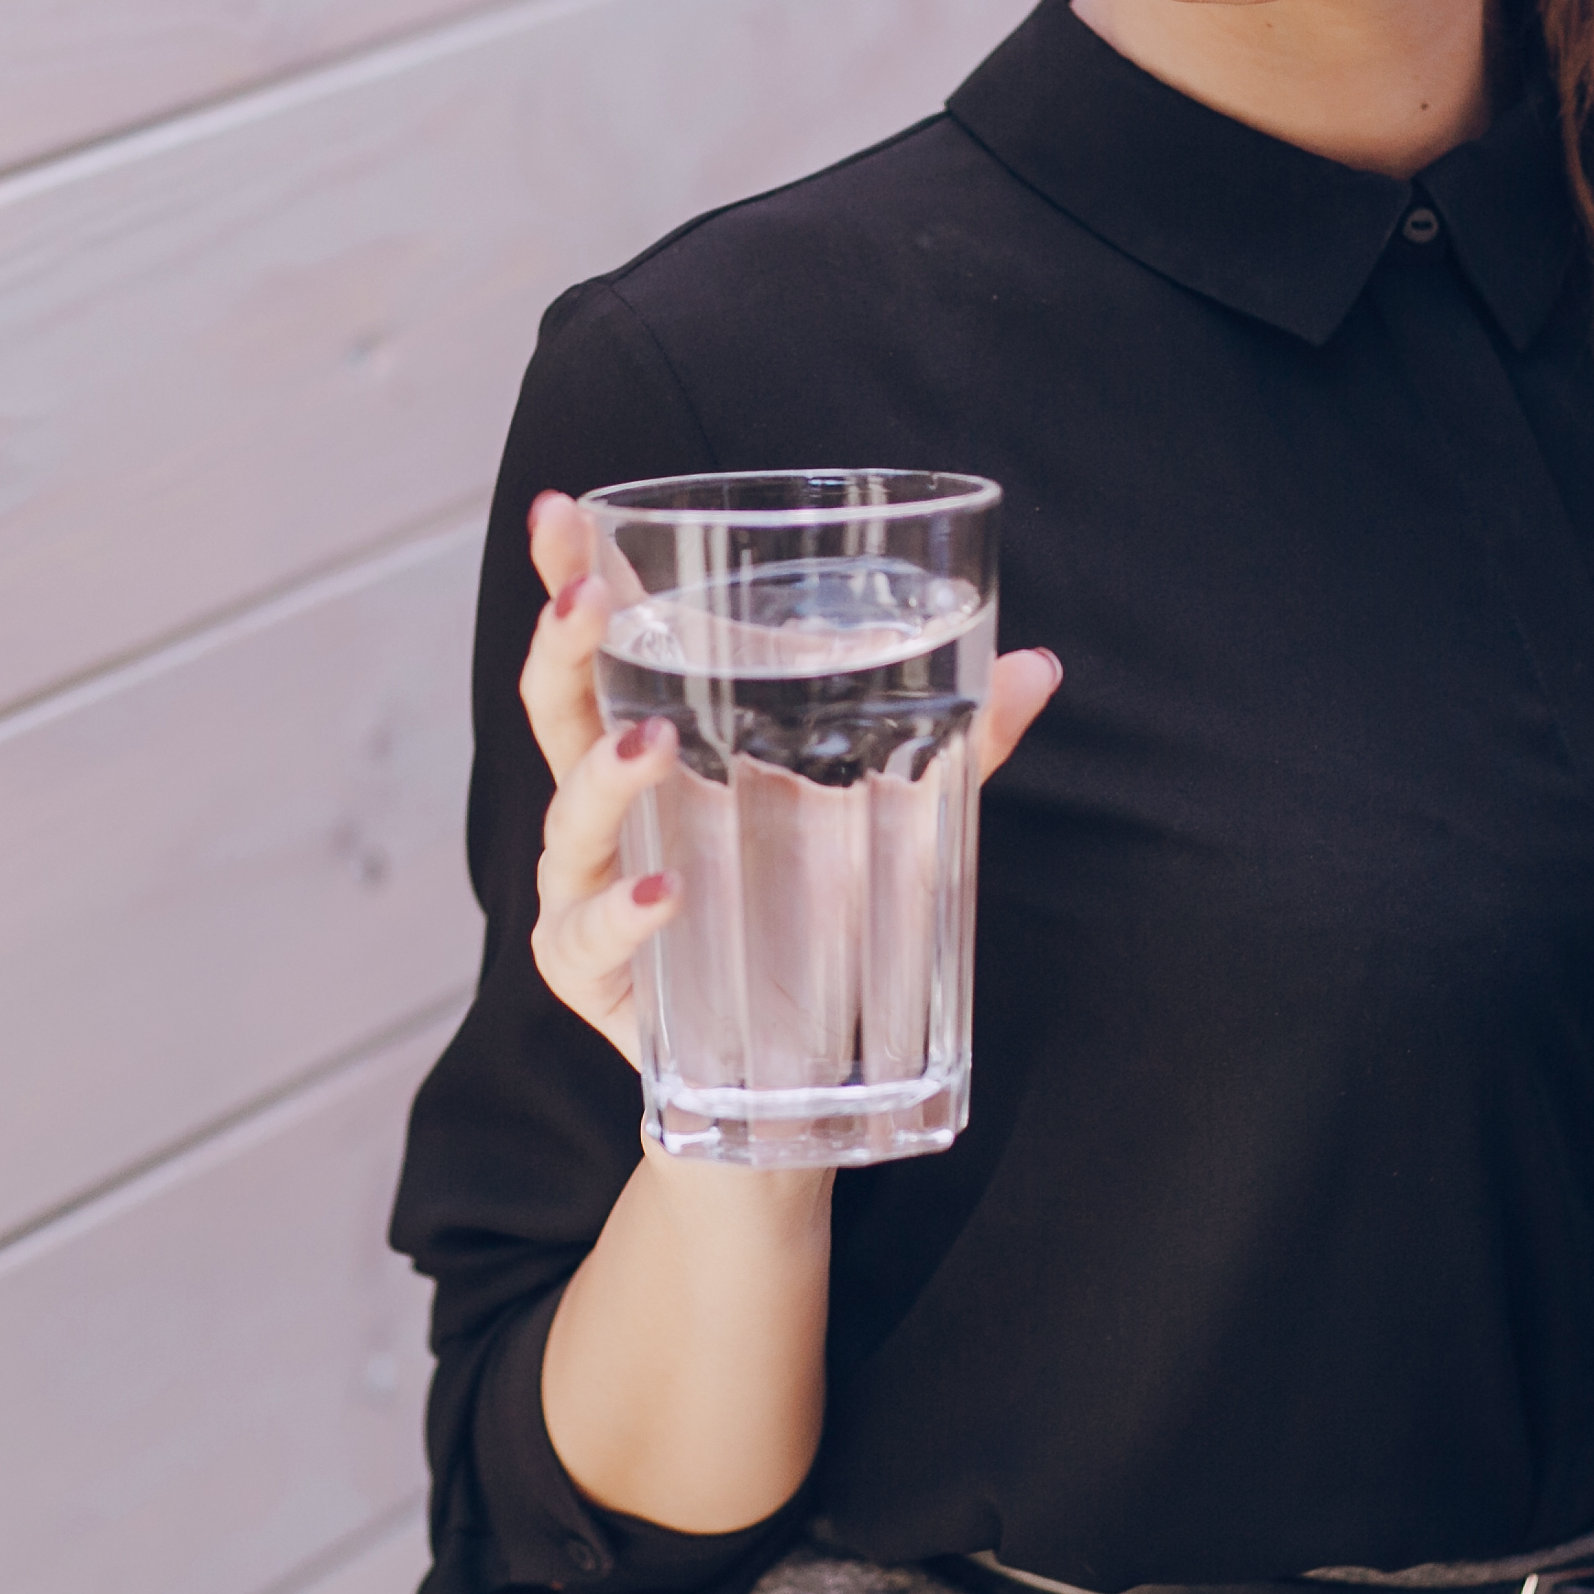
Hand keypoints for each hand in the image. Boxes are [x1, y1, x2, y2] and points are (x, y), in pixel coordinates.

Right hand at [514, 487, 1062, 1064]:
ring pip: (569, 819)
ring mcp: (585, 892)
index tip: (561, 509)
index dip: (569, 575)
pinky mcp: (590, 976)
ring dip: (604, 777)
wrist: (780, 1083)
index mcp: (655, 749)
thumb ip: (953, 747)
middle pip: (556, 710)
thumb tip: (1037, 666)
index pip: (599, 647)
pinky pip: (590, 936)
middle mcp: (604, 812)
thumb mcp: (885, 822)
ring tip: (651, 744)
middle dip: (559, 645)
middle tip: (589, 600)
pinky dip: (626, 914)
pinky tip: (669, 894)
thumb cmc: (805, 921)